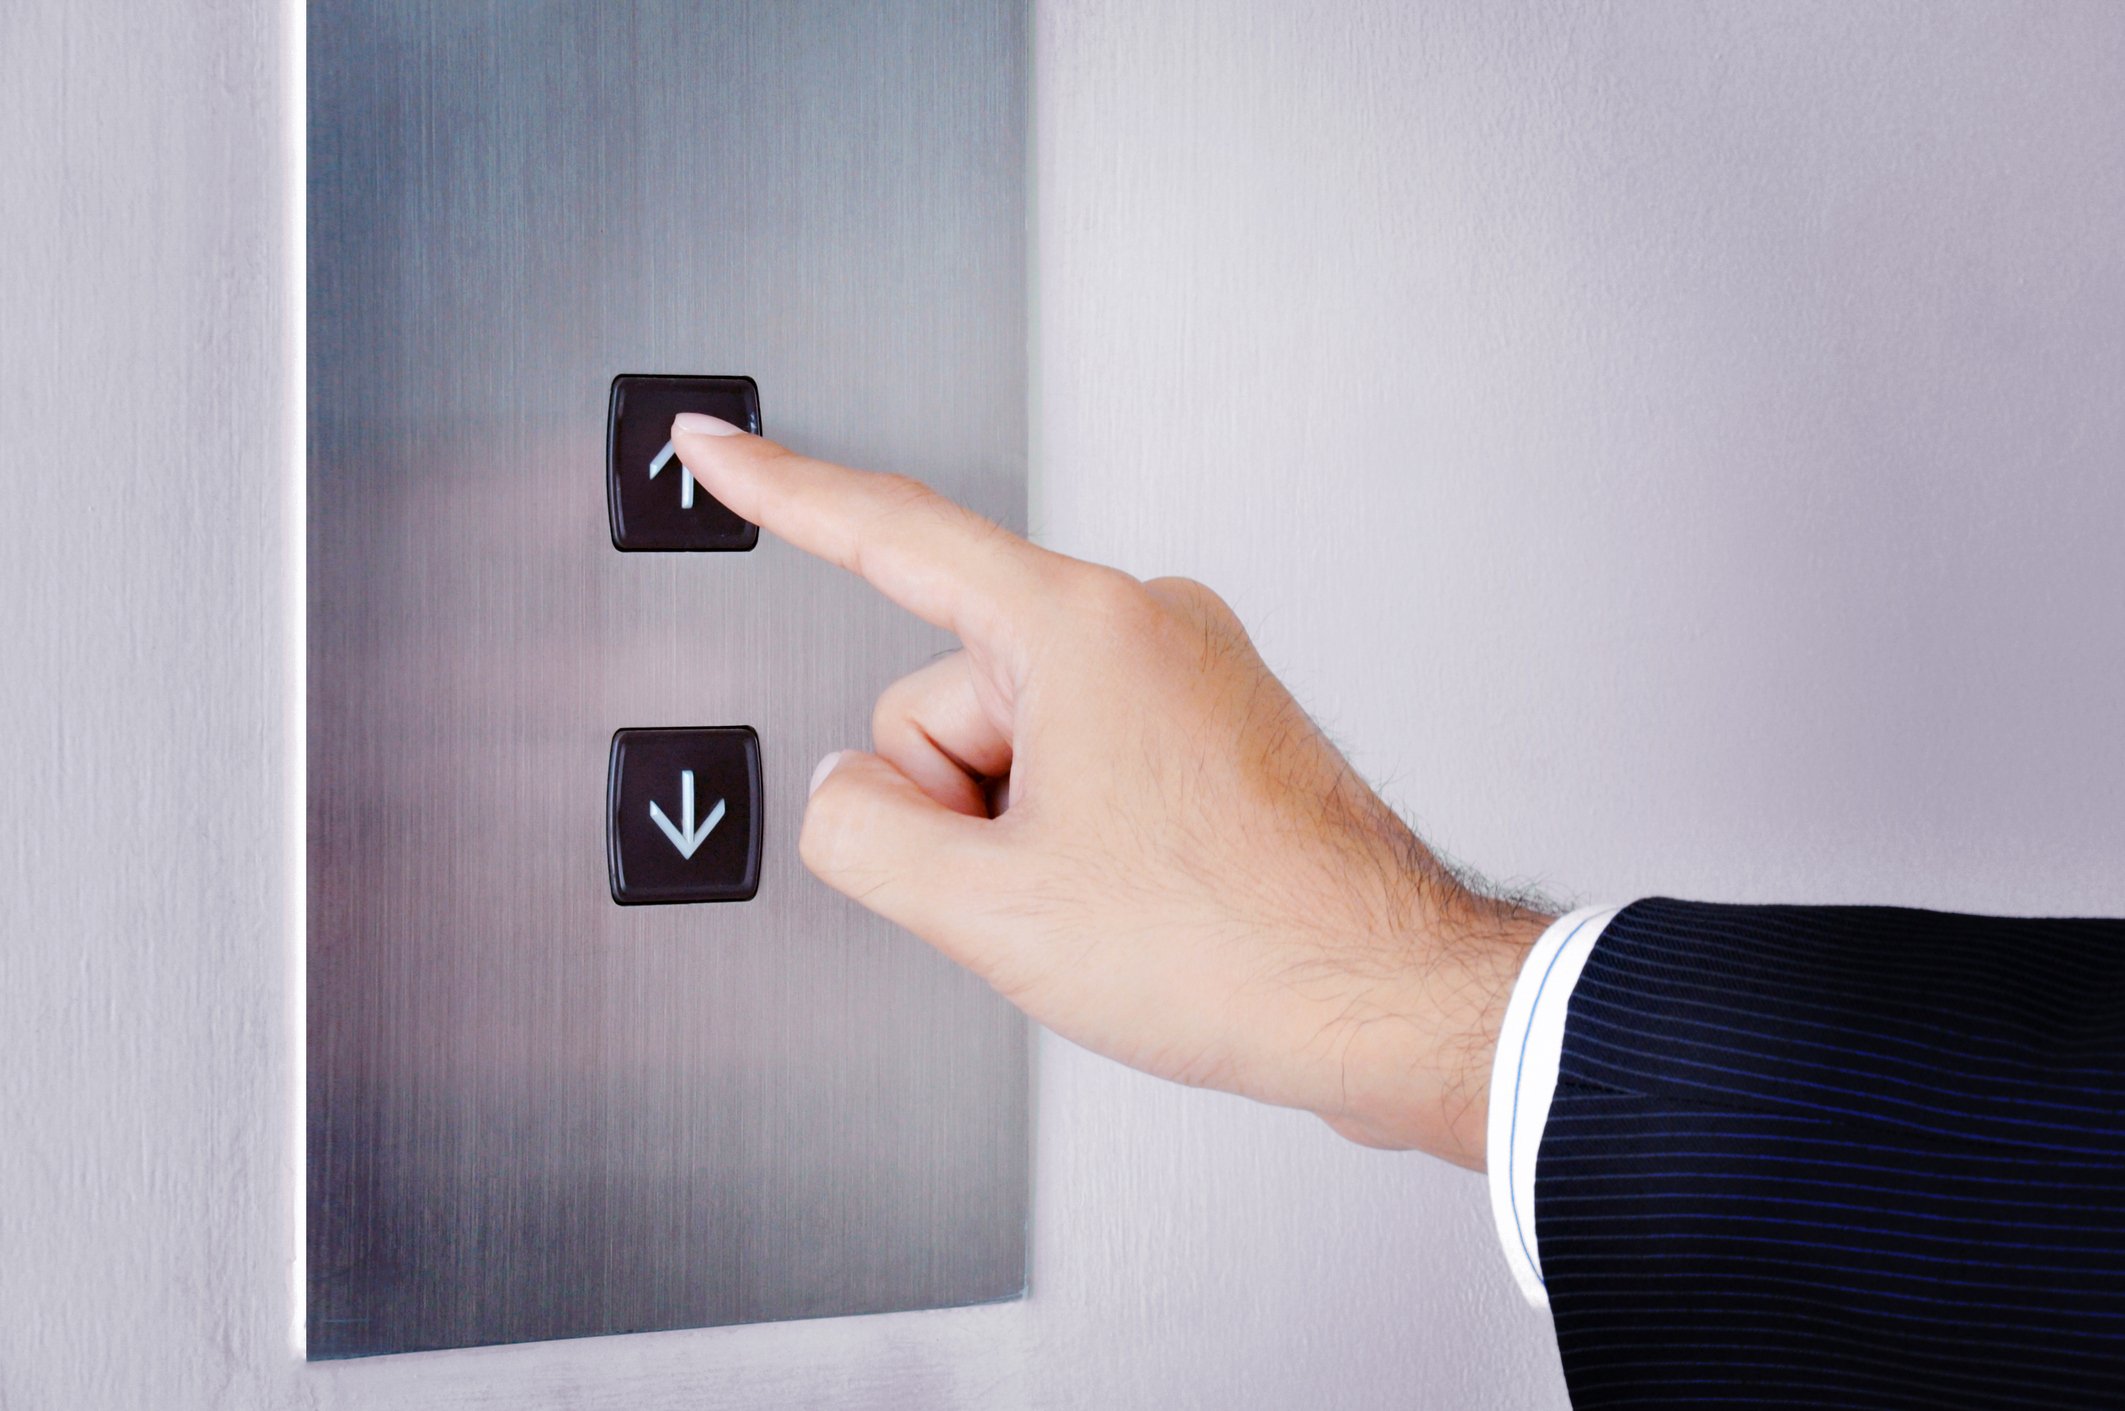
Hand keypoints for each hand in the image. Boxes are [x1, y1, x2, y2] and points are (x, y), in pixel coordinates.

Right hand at [671, 413, 1547, 1167]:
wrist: (1388, 999)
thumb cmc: (1242, 943)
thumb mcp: (989, 908)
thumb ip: (860, 831)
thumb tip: (848, 791)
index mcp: (1081, 627)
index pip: (890, 533)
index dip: (779, 488)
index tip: (713, 446)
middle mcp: (1143, 624)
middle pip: (947, 694)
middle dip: (960, 803)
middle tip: (1045, 886)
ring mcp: (1187, 673)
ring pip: (1014, 740)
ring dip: (1022, 831)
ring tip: (1111, 898)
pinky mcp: (1211, 727)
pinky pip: (1081, 763)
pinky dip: (1075, 833)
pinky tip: (1138, 894)